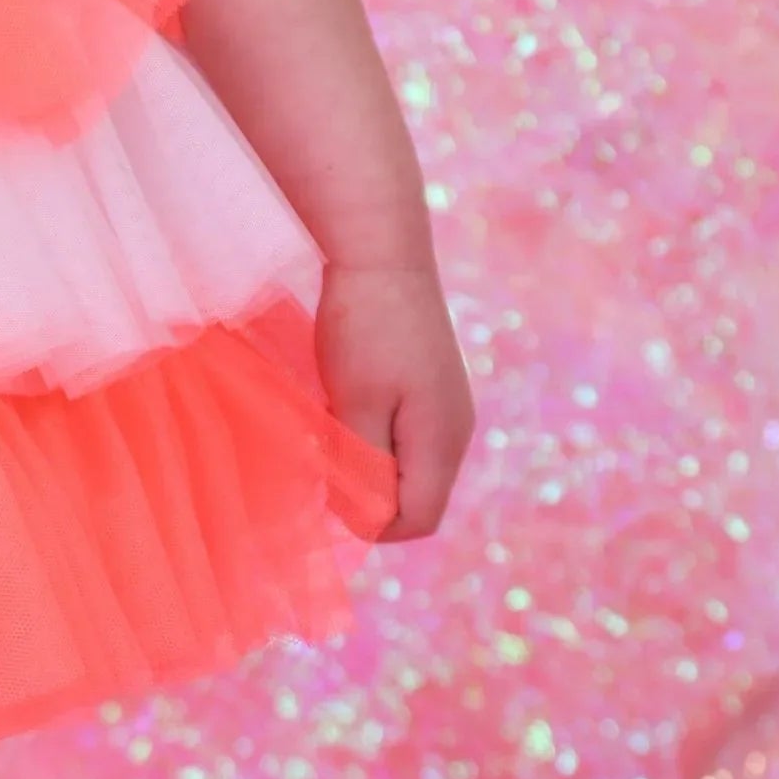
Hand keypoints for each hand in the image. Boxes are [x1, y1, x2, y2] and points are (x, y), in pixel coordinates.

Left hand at [315, 253, 473, 542]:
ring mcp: (448, 407)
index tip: (328, 495)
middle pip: (418, 498)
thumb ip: (364, 466)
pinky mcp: (433, 387)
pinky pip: (408, 437)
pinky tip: (346, 406)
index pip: (418, 519)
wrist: (382, 253)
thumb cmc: (364, 327)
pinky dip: (376, 437)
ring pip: (410, 468)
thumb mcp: (356, 404)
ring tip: (331, 430)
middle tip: (323, 461)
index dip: (372, 525)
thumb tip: (367, 517)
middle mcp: (455, 430)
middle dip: (370, 496)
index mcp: (442, 441)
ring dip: (370, 464)